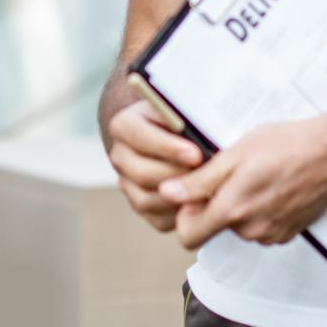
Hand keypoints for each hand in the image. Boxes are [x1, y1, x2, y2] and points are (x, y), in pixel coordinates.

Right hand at [105, 92, 204, 231]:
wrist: (170, 134)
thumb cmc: (180, 118)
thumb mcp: (179, 108)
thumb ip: (184, 118)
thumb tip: (204, 135)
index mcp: (124, 126)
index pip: (140, 137)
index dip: (168, 148)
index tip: (195, 155)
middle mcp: (120, 156)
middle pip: (143, 173)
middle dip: (177, 176)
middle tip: (206, 175)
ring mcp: (127, 183)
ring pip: (148, 200)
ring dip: (179, 197)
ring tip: (206, 189)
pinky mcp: (140, 205)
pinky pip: (159, 218)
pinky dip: (181, 214)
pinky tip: (201, 201)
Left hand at [163, 112, 326, 250]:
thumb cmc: (285, 145)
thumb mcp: (235, 154)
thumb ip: (199, 181)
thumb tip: (167, 193)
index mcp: (233, 210)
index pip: (188, 236)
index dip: (185, 214)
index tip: (194, 193)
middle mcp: (252, 230)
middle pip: (214, 228)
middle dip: (215, 205)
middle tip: (230, 174)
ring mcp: (272, 234)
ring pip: (239, 226)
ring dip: (239, 207)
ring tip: (256, 176)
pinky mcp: (288, 233)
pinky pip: (261, 227)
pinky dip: (260, 211)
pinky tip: (272, 186)